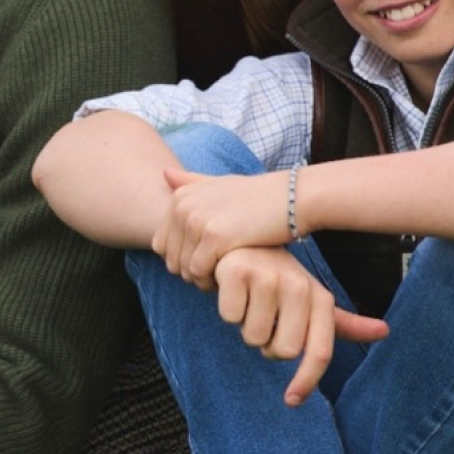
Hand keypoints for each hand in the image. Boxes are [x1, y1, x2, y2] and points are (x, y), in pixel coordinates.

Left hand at [153, 166, 290, 284]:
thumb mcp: (220, 183)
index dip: (183, 260)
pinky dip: (212, 281)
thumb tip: (164, 172)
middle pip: (170, 260)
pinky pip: (199, 272)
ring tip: (225, 273)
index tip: (208, 262)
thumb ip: (191, 182)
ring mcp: (196, 219)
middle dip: (191, 272)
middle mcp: (182, 205)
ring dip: (202, 279)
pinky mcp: (213, 236)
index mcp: (180, 196)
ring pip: (183, 269)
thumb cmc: (257, 196)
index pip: (161, 245)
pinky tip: (231, 274)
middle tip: (219, 271)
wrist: (292, 198)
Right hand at [213, 247, 387, 406]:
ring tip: (249, 301)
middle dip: (267, 344)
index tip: (292, 400)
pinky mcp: (237, 271)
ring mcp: (267, 276)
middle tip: (264, 319)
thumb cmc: (279, 277)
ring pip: (252, 336)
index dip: (306, 381)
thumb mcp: (312, 297)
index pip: (319, 352)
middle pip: (281, 351)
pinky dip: (227, 308)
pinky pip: (229, 316)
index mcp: (319, 297)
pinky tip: (232, 289)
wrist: (244, 240)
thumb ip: (344, 322)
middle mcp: (297, 285)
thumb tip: (384, 331)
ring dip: (245, 325)